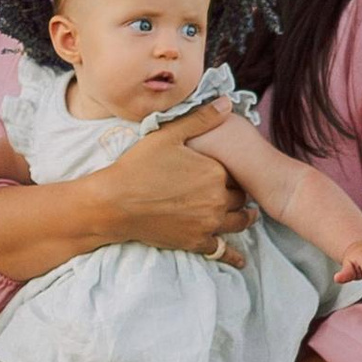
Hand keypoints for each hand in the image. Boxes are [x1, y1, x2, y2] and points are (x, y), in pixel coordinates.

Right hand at [90, 104, 249, 256]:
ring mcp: (207, 223)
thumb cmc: (138, 167)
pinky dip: (232, 256)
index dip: (235, 170)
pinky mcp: (195, 242)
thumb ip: (201, 119)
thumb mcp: (168, 135)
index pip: (239, 172)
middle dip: (240, 193)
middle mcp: (217, 200)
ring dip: (244, 218)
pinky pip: (221, 251)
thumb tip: (226, 102)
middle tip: (239, 191)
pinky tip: (240, 260)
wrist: (114, 203)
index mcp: (216, 173)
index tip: (231, 169)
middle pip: (240, 197)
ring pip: (238, 222)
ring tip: (248, 216)